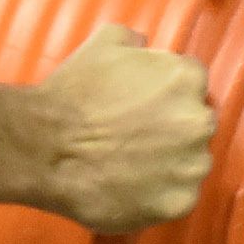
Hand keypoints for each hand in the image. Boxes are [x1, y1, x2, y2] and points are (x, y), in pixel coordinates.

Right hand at [23, 22, 214, 231]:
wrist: (45, 147)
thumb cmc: (71, 95)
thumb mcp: (103, 44)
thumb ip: (135, 41)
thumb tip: (144, 46)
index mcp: (186, 78)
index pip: (191, 85)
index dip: (166, 96)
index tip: (145, 107)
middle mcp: (198, 120)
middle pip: (196, 124)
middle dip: (172, 129)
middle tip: (136, 137)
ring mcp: (191, 164)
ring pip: (192, 163)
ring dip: (171, 164)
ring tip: (133, 166)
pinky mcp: (179, 202)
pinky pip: (180, 197)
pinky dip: (161, 195)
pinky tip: (132, 187)